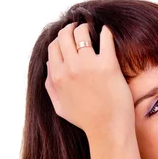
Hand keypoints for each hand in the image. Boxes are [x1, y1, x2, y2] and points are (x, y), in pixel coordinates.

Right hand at [45, 23, 134, 138]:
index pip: (53, 47)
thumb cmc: (86, 121)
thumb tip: (49, 65)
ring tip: (93, 30)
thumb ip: (50, 86)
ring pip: (82, 33)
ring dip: (86, 28)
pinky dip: (105, 32)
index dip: (60, 39)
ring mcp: (89, 65)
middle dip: (71, 29)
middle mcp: (70, 68)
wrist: (108, 130)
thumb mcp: (60, 107)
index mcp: (57, 76)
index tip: (68, 38)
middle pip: (65, 35)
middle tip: (80, 29)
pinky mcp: (108, 65)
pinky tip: (106, 33)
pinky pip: (105, 38)